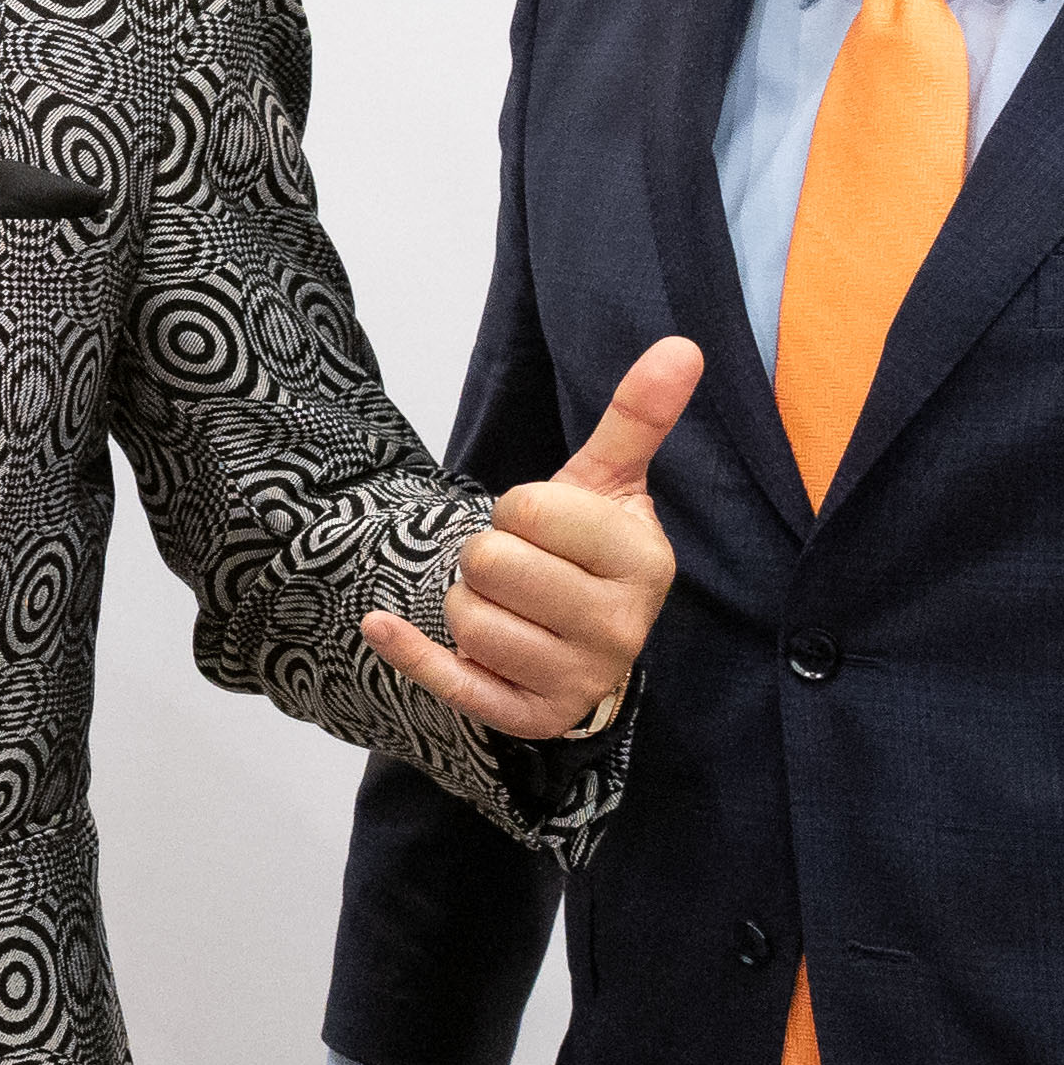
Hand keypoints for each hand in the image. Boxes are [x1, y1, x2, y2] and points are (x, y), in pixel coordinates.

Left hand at [365, 336, 701, 739]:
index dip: (519, 508)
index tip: (545, 526)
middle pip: (490, 565)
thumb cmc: (588, 552)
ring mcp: (577, 681)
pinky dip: (407, 650)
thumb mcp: (608, 483)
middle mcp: (620, 630)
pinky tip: (382, 626)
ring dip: (465, 602)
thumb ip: (636, 417)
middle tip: (519, 567)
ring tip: (506, 605)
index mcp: (644, 563)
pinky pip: (448, 682)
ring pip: (467, 619)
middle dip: (486, 554)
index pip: (529, 508)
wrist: (585, 638)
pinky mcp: (528, 718)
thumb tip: (681, 346)